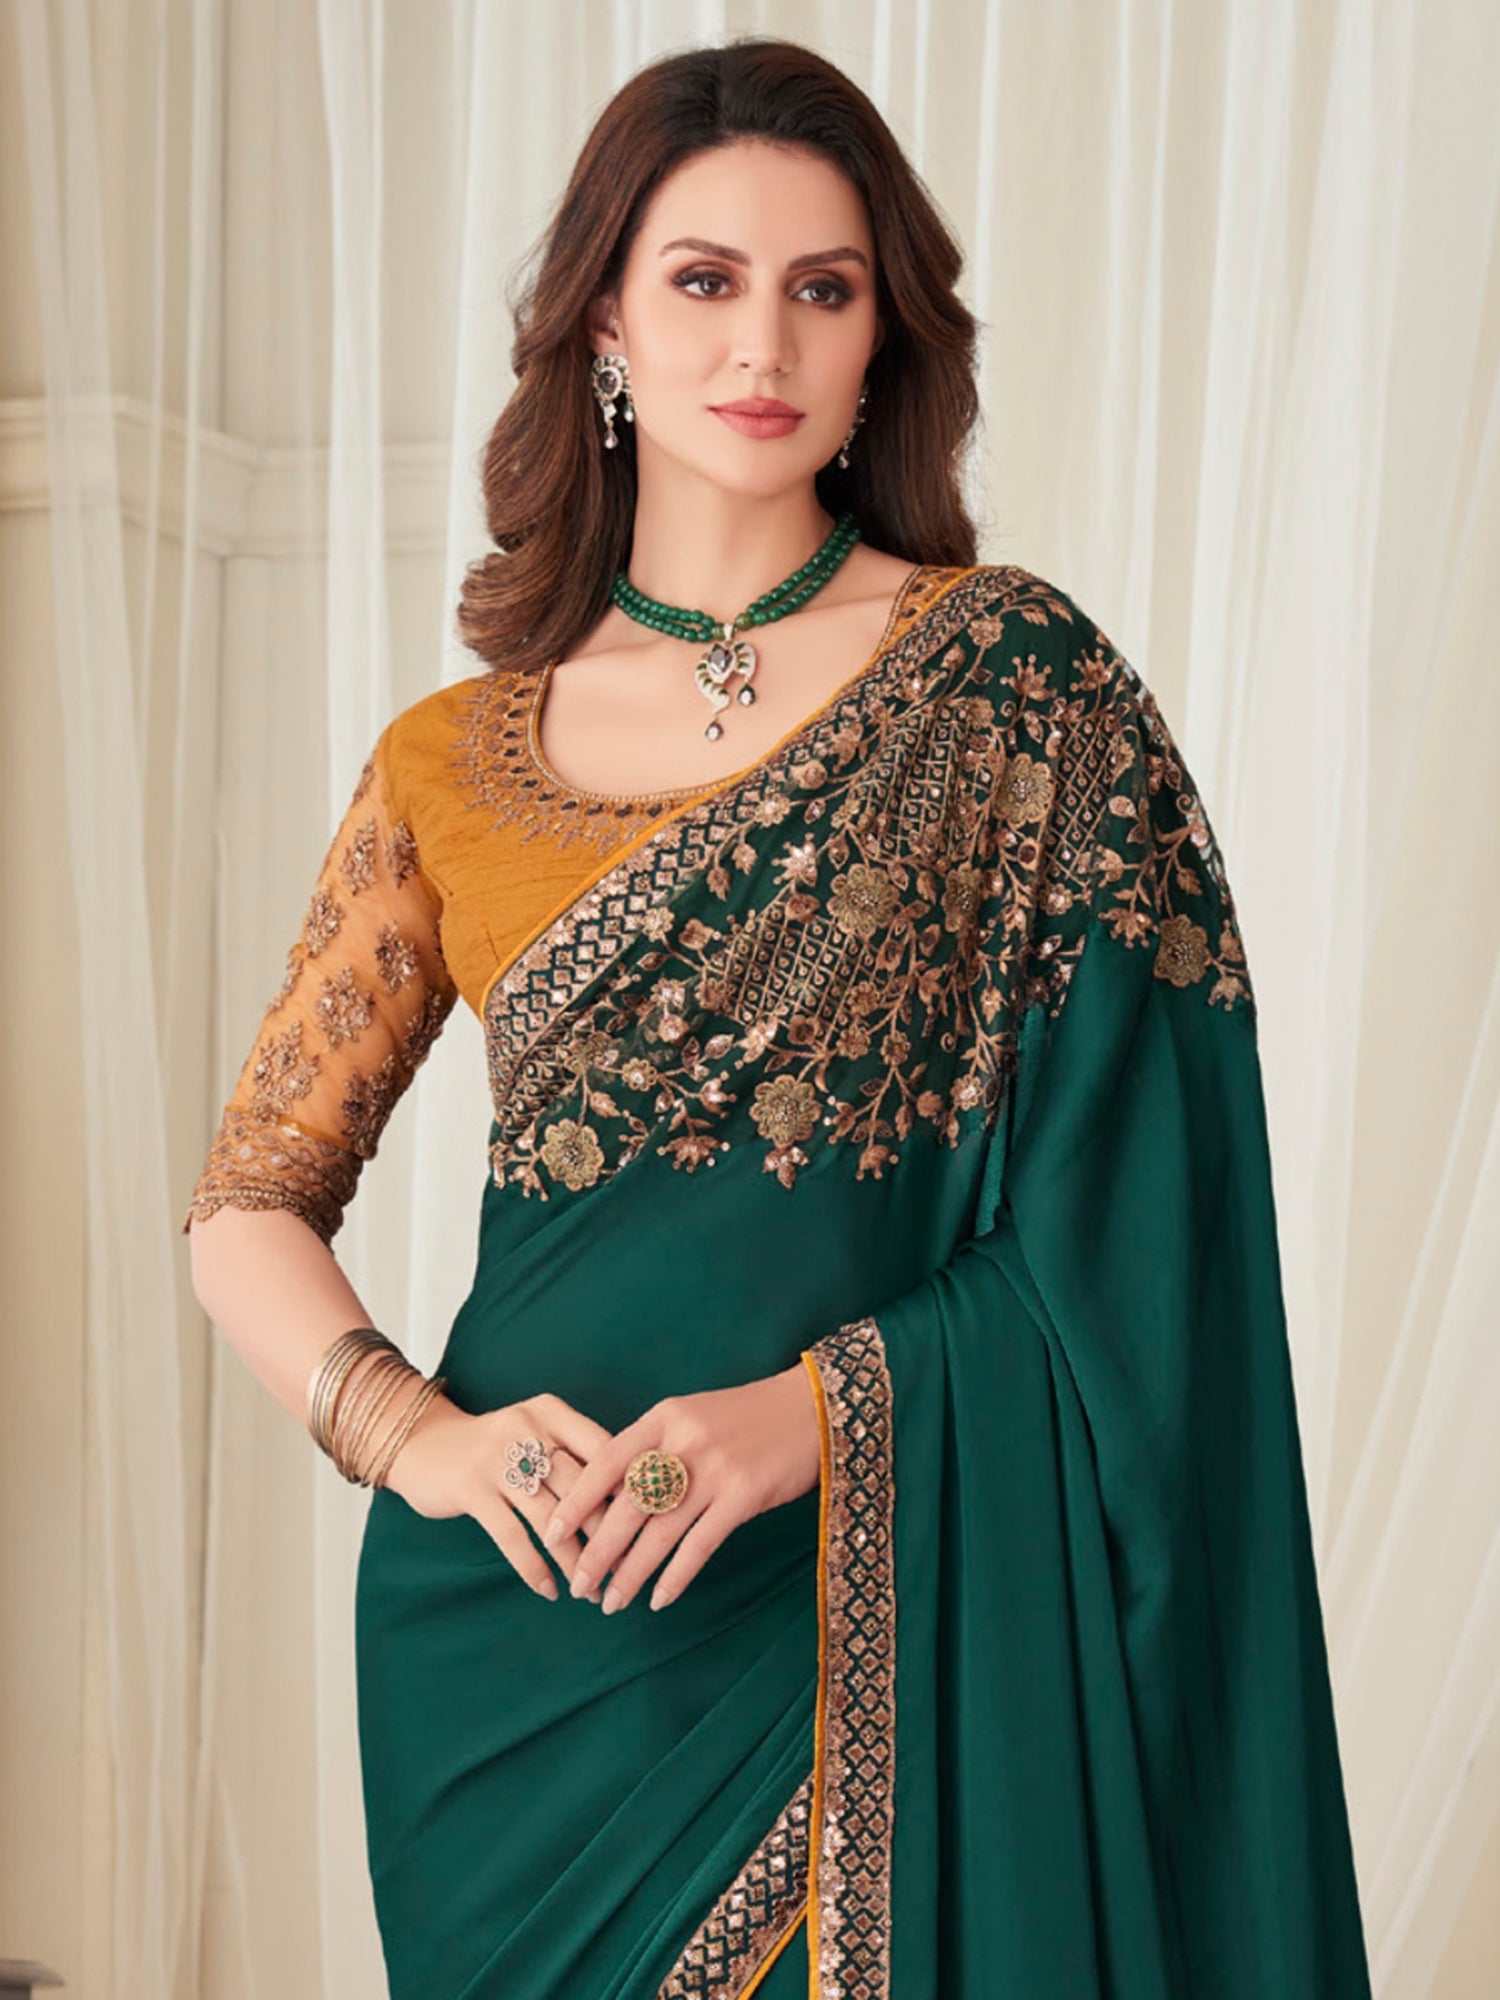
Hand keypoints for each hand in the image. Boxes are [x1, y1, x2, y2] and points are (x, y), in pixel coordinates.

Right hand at [380, 1385, 617, 1601]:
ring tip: (589, 1590)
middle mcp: (527, 1429)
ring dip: (573, 1559)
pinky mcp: (471, 1488)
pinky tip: (549, 1589)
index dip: (628, 1489)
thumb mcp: (534, 1433)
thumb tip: (629, 1503)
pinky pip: (511, 1535)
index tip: (648, 1527)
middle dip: (607, 1534)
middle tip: (625, 1569)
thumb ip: (572, 1455)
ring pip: (550, 1518)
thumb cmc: (494, 1448)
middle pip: (581, 1487)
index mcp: (551, 1412)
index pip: (603, 1449)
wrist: (423, 1443)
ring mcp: (497, 1458)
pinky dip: (534, 1566)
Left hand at [540, 1362, 822, 1614]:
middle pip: (627, 1505)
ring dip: (631, 1573)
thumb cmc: (746, 1418)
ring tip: (611, 1602)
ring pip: (659, 1532)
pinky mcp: (743, 1496)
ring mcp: (714, 1469)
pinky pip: (699, 1545)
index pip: (605, 1462)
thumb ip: (656, 1448)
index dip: (575, 1501)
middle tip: (579, 1586)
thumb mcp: (693, 1417)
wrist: (809, 1409)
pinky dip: (675, 1576)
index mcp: (664, 1417)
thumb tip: (613, 1499)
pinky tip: (659, 1599)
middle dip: (598, 1551)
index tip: (552, 1533)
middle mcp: (683, 1442)